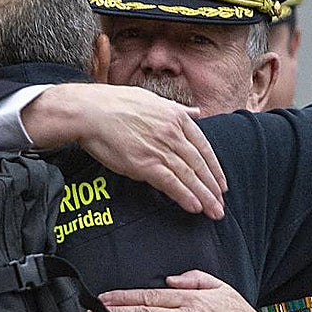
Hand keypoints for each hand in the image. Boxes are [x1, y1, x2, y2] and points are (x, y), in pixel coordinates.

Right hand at [23, 83, 226, 219]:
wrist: (89, 112)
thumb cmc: (115, 104)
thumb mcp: (152, 99)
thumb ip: (177, 109)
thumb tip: (195, 112)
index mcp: (176, 117)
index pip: (204, 146)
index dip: (214, 168)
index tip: (221, 184)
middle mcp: (172, 133)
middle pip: (200, 164)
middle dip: (213, 188)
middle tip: (221, 206)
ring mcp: (160, 148)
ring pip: (189, 176)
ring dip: (204, 197)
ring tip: (215, 212)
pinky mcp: (145, 163)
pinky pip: (171, 182)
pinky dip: (185, 196)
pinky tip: (195, 208)